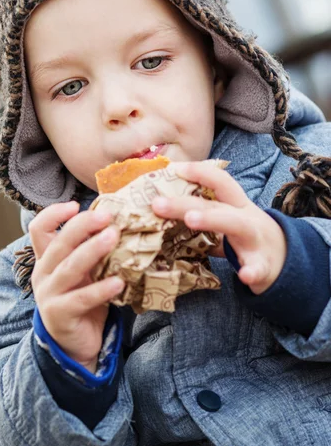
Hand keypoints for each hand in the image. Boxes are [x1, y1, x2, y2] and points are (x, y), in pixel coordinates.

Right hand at [29, 202, 124, 372]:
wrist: (75, 345)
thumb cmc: (83, 300)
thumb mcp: (84, 272)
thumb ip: (91, 249)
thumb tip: (118, 221)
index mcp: (47, 259)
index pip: (39, 228)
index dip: (54, 213)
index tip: (76, 205)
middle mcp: (44, 273)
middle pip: (58, 243)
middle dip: (82, 225)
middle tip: (107, 216)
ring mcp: (49, 294)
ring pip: (69, 267)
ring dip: (92, 250)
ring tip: (113, 237)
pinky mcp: (60, 314)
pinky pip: (81, 299)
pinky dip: (100, 289)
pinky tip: (119, 282)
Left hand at [151, 161, 286, 294]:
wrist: (288, 261)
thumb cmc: (247, 238)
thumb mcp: (228, 221)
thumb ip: (202, 216)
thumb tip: (162, 212)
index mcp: (236, 205)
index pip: (219, 181)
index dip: (198, 172)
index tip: (172, 169)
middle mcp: (246, 216)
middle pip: (215, 204)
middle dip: (185, 202)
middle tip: (157, 204)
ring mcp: (256, 240)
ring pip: (236, 225)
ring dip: (212, 219)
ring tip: (190, 220)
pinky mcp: (265, 266)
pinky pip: (258, 268)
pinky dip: (253, 271)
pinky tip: (246, 276)